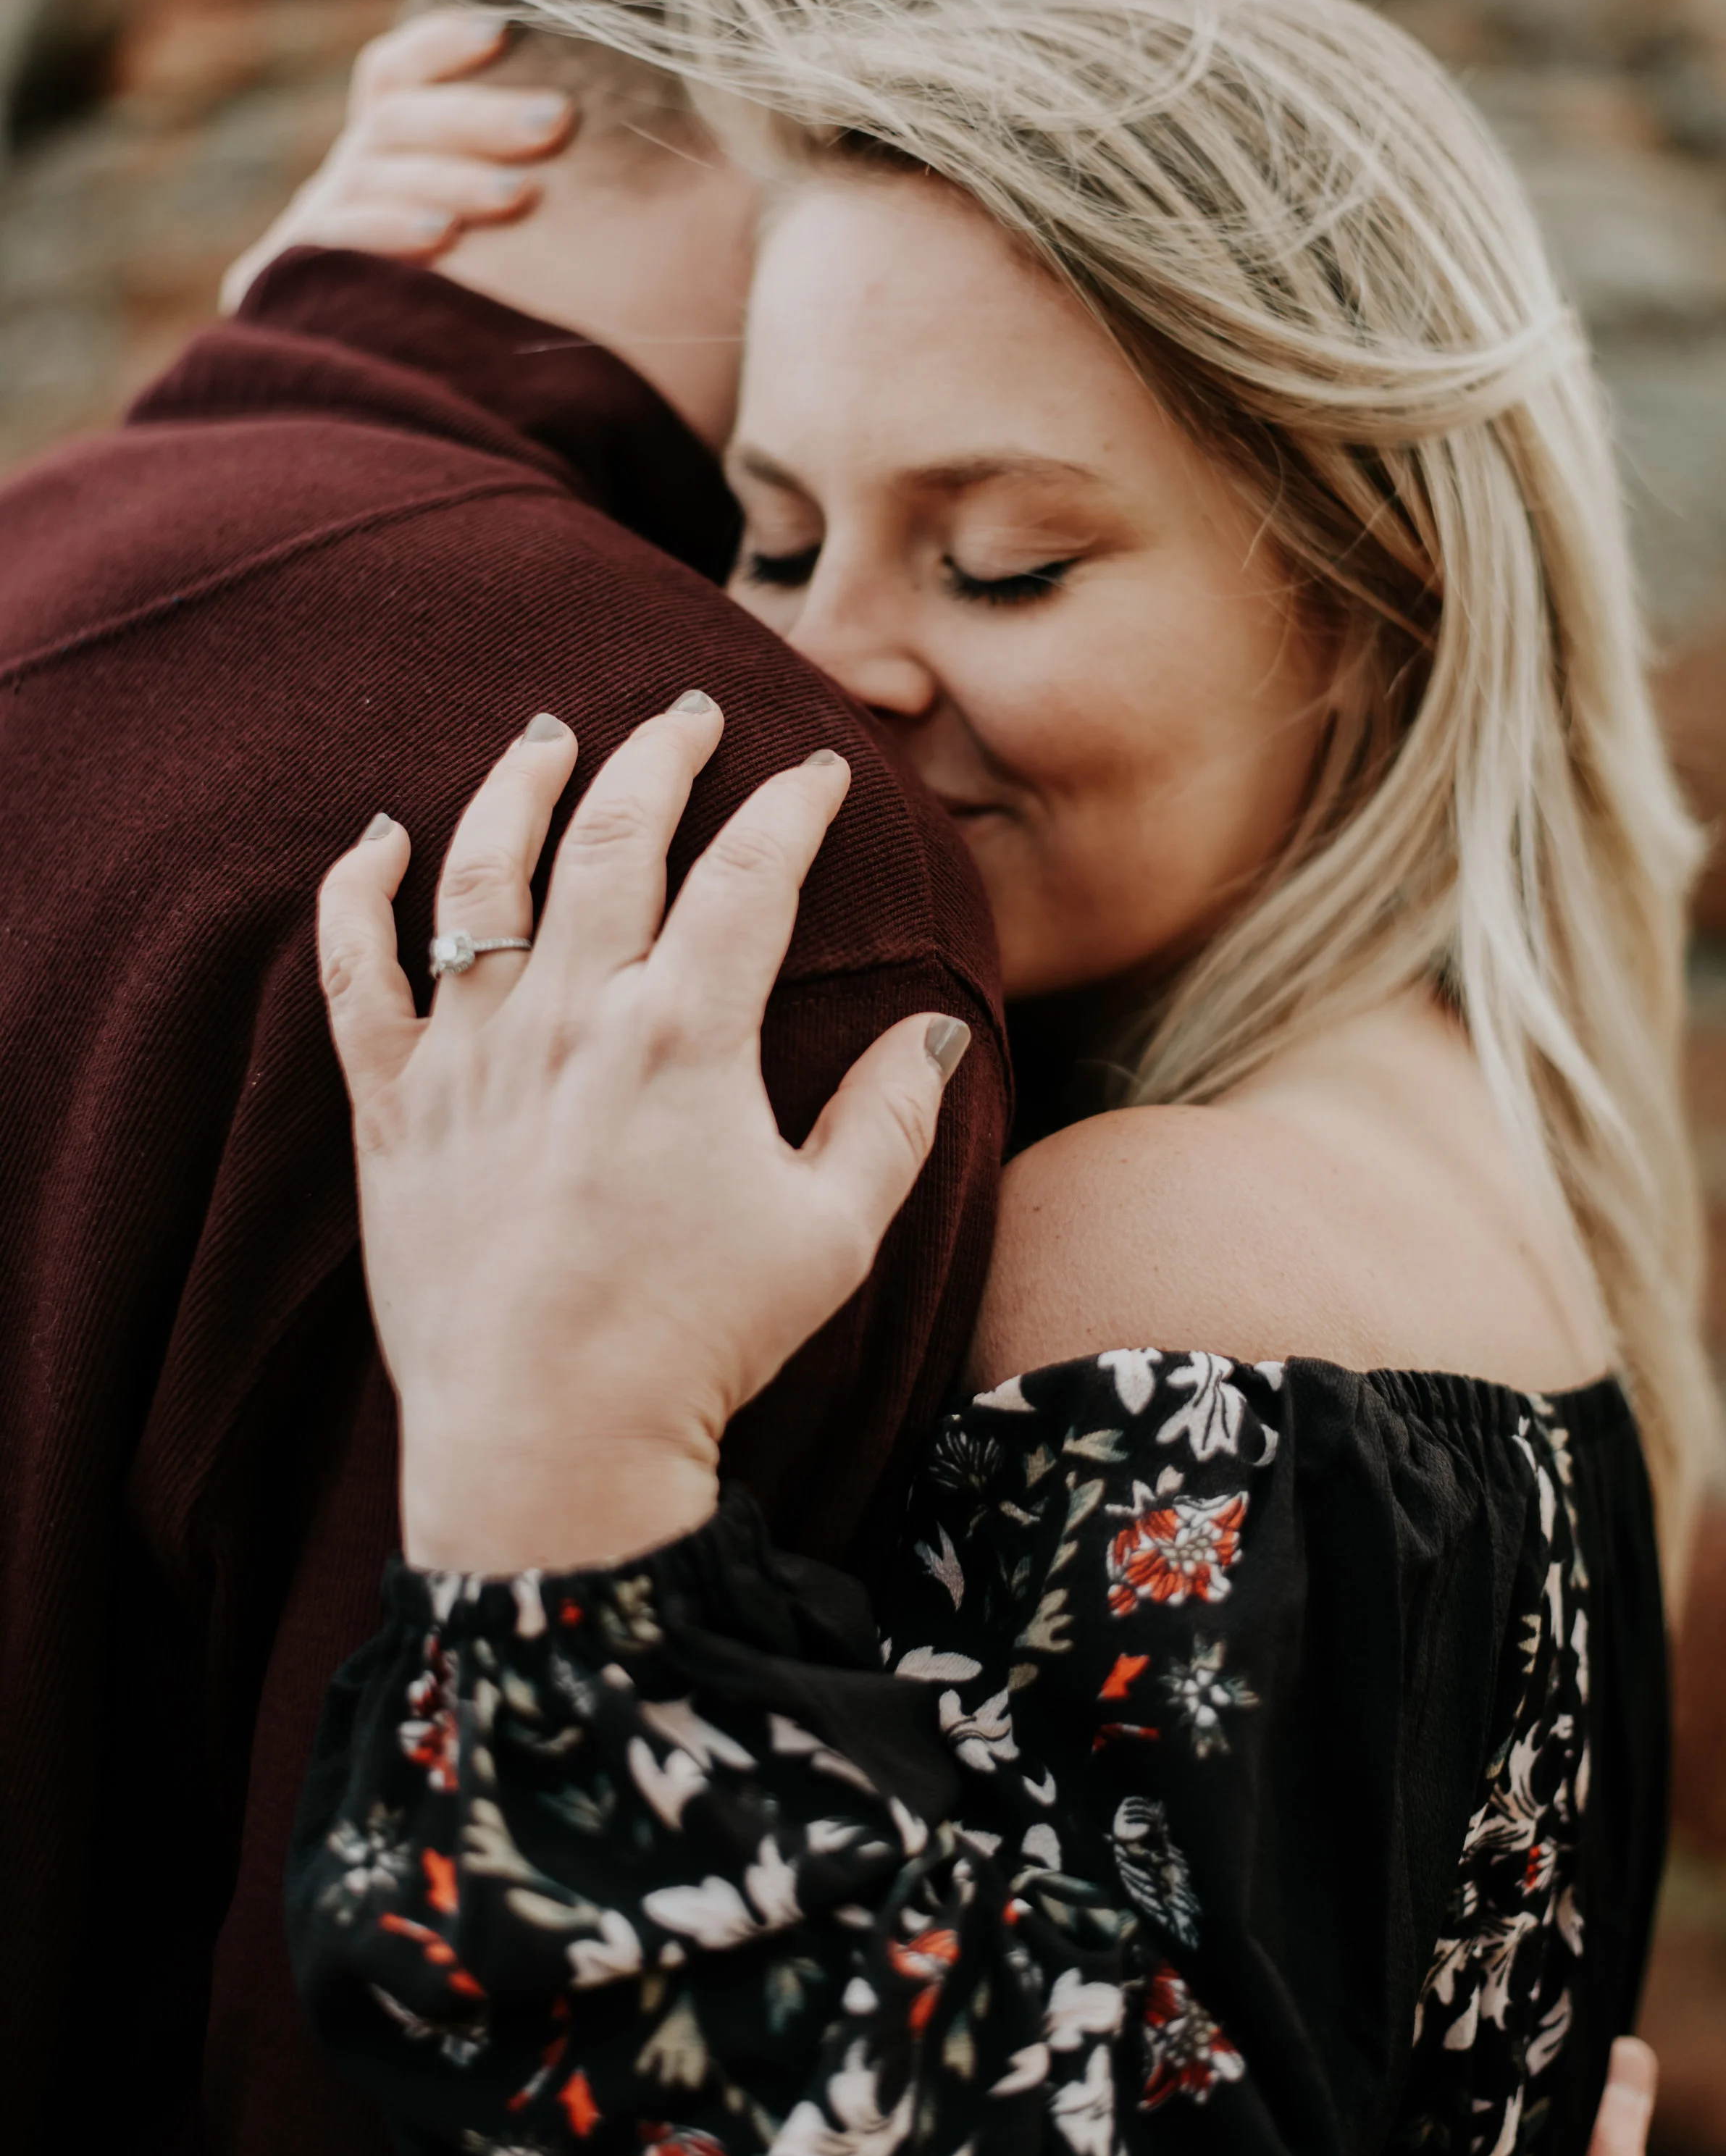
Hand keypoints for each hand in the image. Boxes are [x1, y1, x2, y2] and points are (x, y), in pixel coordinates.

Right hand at [218, 10, 574, 310]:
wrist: (348, 413)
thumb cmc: (452, 329)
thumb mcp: (480, 256)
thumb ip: (511, 197)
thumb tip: (590, 147)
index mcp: (379, 161)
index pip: (390, 77)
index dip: (436, 46)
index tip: (502, 32)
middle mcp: (341, 183)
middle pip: (396, 120)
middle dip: (479, 116)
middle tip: (557, 120)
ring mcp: (308, 230)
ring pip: (372, 174)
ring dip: (450, 178)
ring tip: (518, 193)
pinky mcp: (279, 283)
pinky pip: (331, 243)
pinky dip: (386, 234)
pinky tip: (442, 239)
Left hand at [317, 698, 972, 1574]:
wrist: (547, 1442)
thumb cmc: (700, 1341)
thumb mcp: (832, 1234)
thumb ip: (889, 1118)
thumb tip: (939, 1030)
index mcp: (686, 1035)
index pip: (750, 874)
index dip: (792, 807)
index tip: (818, 773)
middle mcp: (572, 1017)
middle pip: (614, 836)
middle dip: (660, 756)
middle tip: (688, 713)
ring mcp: (471, 1054)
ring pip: (481, 875)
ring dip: (517, 789)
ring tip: (547, 736)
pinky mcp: (395, 1107)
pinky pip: (355, 972)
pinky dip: (358, 894)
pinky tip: (378, 840)